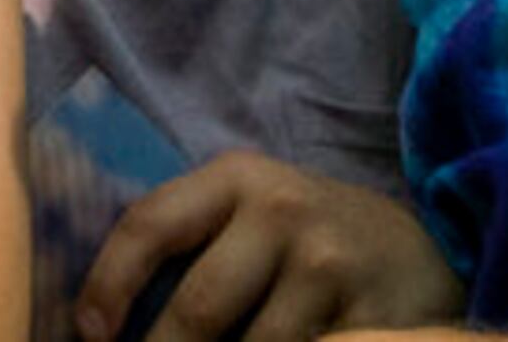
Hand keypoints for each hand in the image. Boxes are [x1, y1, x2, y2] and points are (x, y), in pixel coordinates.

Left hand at [77, 153, 459, 341]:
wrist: (419, 250)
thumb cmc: (303, 238)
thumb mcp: (246, 211)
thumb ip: (183, 238)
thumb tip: (94, 310)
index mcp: (234, 180)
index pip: (150, 224)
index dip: (109, 283)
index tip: (89, 332)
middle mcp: (282, 213)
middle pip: (199, 309)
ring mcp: (332, 267)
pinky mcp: (377, 318)